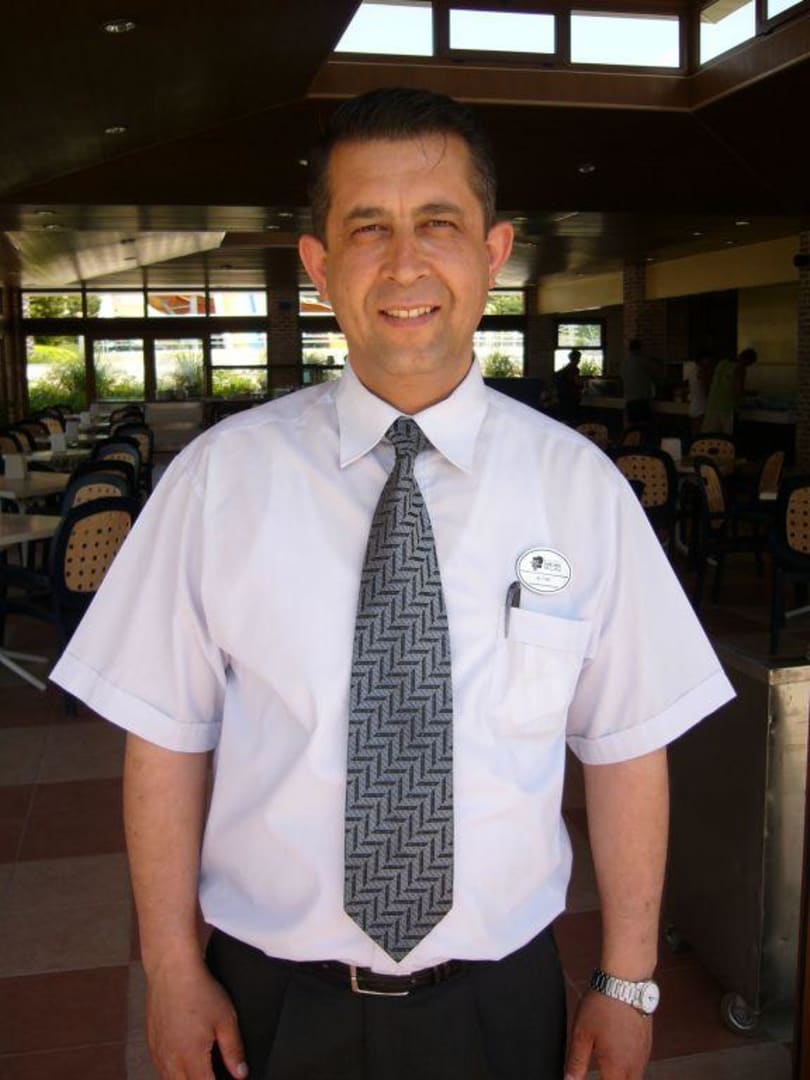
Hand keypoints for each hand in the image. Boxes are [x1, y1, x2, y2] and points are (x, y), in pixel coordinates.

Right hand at [145, 959, 247, 1078]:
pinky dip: (171, 1070)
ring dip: (184, 1078)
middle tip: (211, 1072)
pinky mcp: (151, 1043)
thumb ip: (234, 1050)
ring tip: (199, 1069)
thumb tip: (240, 1073)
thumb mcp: (226, 1019)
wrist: (172, 970)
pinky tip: (182, 1061)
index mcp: (191, 1056)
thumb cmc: (198, 990)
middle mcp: (171, 1059)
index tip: (225, 1079)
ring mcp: (158, 1052)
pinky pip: (160, 1067)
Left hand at [564, 991, 651, 1078]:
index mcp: (615, 1068)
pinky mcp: (647, 1044)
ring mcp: (643, 1055)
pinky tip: (618, 1058)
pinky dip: (629, 1069)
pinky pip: (640, 1066)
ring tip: (607, 1070)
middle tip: (601, 1073)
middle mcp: (633, 1066)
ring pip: (635, 1079)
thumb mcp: (581, 1034)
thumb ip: (576, 1063)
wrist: (625, 982)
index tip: (586, 1079)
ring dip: (621, 1078)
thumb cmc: (602, 1004)